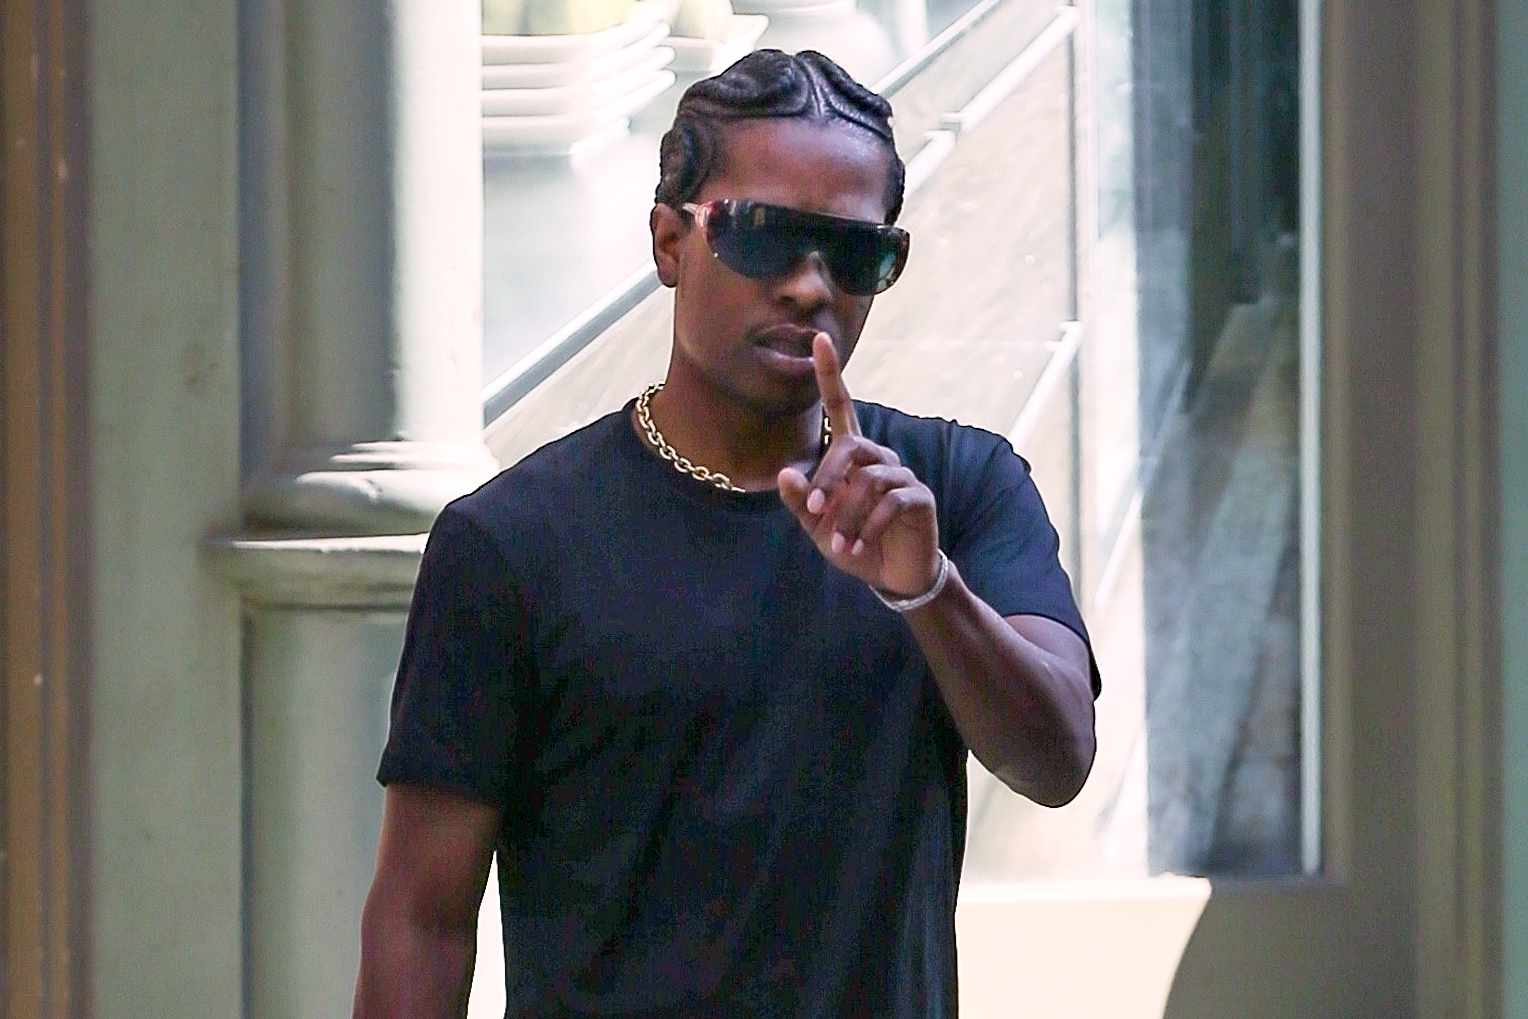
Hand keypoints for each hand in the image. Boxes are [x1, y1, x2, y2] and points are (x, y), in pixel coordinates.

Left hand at [778, 333, 941, 597]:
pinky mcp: (919, 497)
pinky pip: (891, 502)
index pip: (841, 406)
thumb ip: (802, 501)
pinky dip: (868, 527)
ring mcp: (902, 475)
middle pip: (851, 446)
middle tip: (815, 510)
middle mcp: (878, 458)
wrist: (893, 577)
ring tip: (838, 544)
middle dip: (828, 478)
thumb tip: (784, 473)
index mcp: (852, 457)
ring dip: (847, 514)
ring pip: (869, 479)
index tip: (819, 339)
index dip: (830, 374)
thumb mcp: (818, 527)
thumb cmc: (853, 544)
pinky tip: (856, 548)